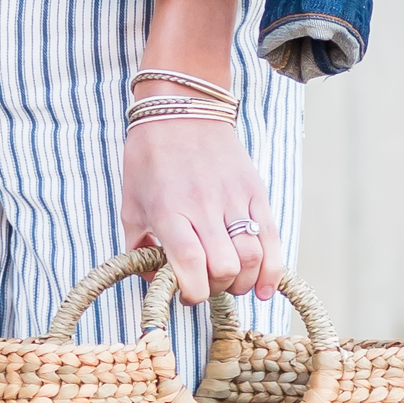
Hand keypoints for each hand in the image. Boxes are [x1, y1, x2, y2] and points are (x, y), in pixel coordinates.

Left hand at [121, 112, 284, 308]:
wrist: (181, 106)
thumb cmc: (150, 157)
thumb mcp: (131, 203)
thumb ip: (138, 248)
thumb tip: (156, 284)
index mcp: (168, 211)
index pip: (190, 266)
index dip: (192, 294)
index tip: (187, 296)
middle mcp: (203, 206)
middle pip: (226, 269)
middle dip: (218, 289)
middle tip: (208, 285)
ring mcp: (233, 197)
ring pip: (253, 257)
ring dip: (245, 282)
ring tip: (233, 282)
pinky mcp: (255, 190)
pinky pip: (272, 237)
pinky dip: (272, 270)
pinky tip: (266, 288)